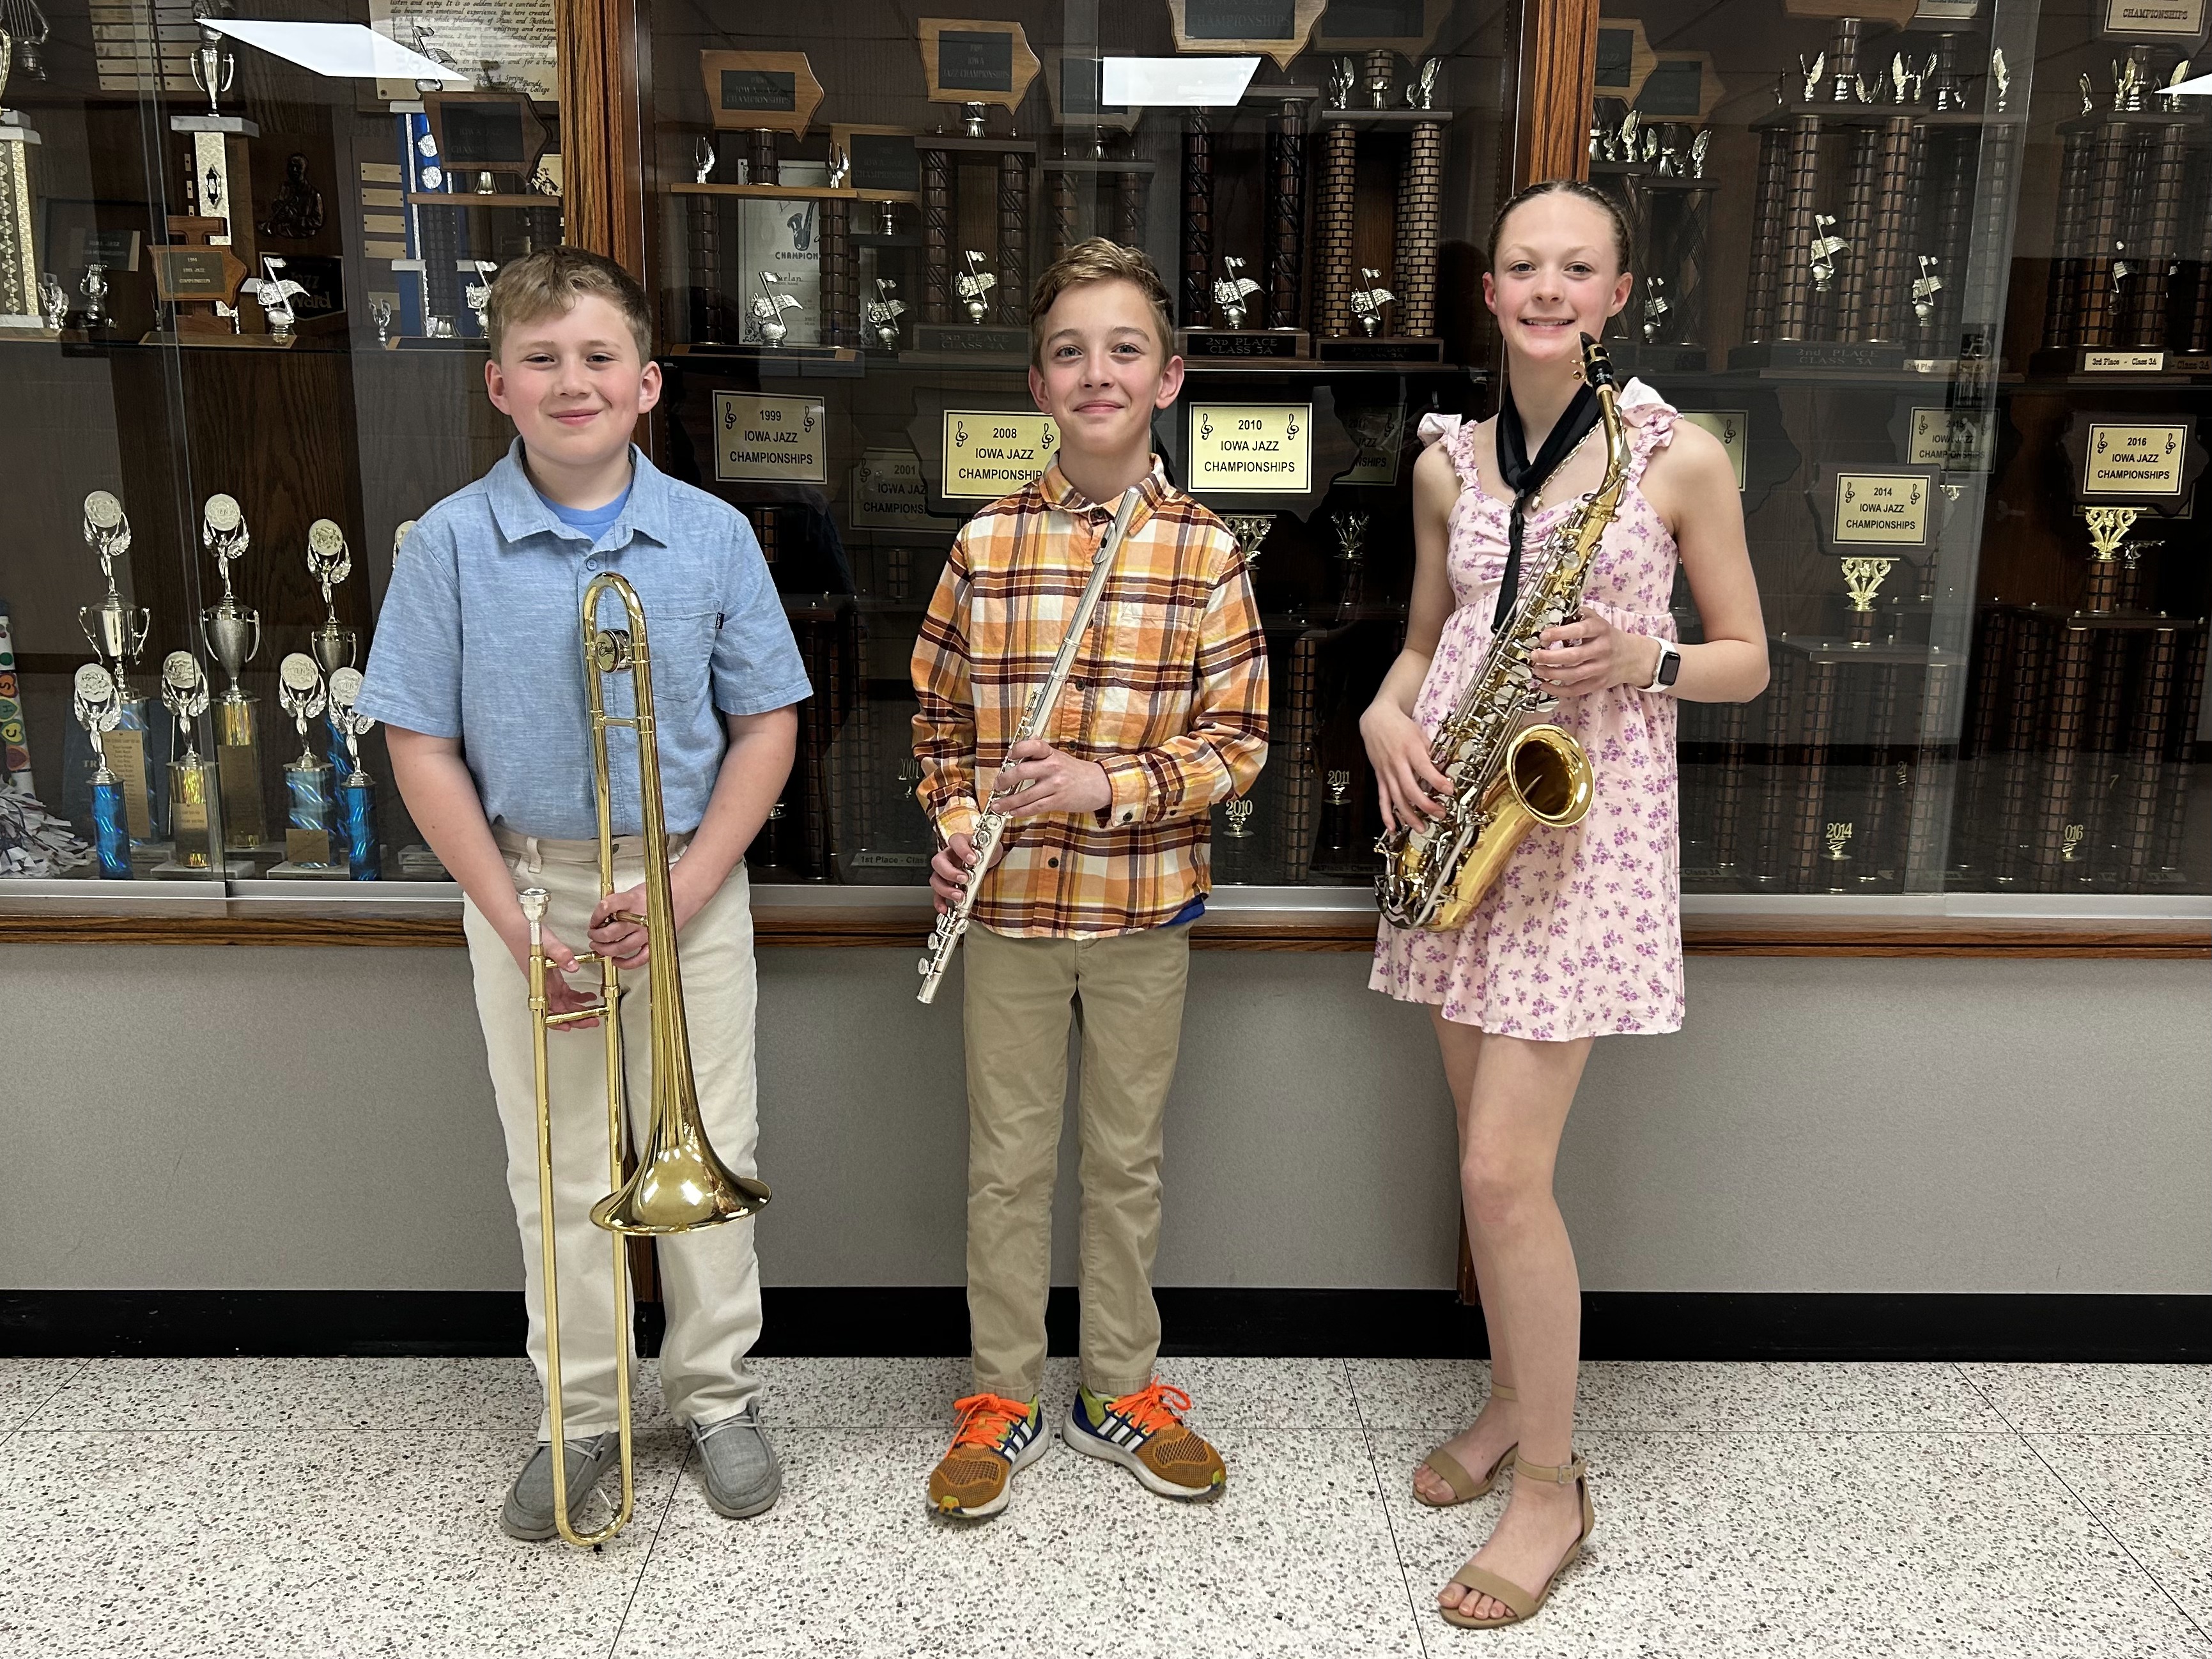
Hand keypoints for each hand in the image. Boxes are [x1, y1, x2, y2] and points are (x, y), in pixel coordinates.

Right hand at [504, 921, 604, 1030]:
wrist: (516, 926)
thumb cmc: (526, 935)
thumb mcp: (547, 944)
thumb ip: (560, 955)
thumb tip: (573, 967)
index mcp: (539, 982)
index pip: (549, 1008)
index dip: (558, 1021)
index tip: (570, 1026)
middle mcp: (542, 985)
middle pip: (559, 1009)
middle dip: (576, 1017)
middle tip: (593, 1020)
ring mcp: (546, 981)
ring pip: (563, 1002)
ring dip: (578, 1008)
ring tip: (594, 1011)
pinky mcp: (550, 975)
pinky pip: (564, 991)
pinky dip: (576, 996)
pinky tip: (587, 996)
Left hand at [588, 869, 706, 970]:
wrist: (682, 895)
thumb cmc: (658, 893)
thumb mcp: (634, 891)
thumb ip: (617, 902)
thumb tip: (601, 914)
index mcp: (633, 901)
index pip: (606, 907)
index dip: (595, 916)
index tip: (593, 920)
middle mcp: (639, 918)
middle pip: (610, 932)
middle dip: (596, 936)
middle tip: (593, 935)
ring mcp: (647, 933)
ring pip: (620, 948)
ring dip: (605, 949)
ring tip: (599, 947)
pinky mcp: (655, 943)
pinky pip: (638, 959)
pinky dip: (624, 963)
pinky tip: (616, 960)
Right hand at [929, 830, 1006, 912]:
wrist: (990, 864)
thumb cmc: (988, 854)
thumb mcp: (993, 849)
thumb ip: (990, 851)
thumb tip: (988, 856)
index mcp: (960, 844)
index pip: (955, 841)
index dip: (962, 850)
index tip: (973, 859)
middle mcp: (949, 856)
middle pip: (938, 861)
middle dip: (950, 872)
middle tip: (964, 879)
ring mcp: (945, 871)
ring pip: (935, 879)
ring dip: (945, 889)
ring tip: (959, 896)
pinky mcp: (947, 885)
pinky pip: (937, 894)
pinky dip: (940, 902)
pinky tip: (945, 908)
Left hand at [989, 738, 1111, 818]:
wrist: (1099, 784)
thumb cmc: (1075, 771)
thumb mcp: (1059, 756)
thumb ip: (1040, 753)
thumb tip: (1020, 747)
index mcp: (1052, 753)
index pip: (1033, 745)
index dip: (1017, 749)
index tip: (1008, 756)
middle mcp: (1053, 767)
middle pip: (1022, 771)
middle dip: (1005, 780)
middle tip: (998, 785)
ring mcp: (1056, 785)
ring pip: (1025, 795)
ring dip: (1008, 801)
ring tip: (998, 805)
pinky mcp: (1058, 801)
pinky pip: (1035, 807)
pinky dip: (1021, 811)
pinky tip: (1013, 812)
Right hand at [1360, 699, 1450, 832]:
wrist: (1376, 720)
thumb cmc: (1400, 727)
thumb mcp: (1421, 735)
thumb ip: (1431, 753)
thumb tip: (1444, 770)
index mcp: (1410, 750)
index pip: (1425, 769)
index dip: (1438, 782)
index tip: (1449, 791)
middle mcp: (1398, 763)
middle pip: (1411, 789)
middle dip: (1426, 804)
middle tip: (1440, 813)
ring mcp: (1387, 772)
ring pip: (1397, 798)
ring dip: (1409, 816)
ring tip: (1421, 827)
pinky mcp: (1380, 777)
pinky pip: (1383, 798)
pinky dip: (1386, 814)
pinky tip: (1392, 827)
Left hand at [1530, 611, 1656, 696]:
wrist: (1633, 657)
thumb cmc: (1609, 637)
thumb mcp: (1598, 621)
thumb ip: (1580, 615)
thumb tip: (1557, 612)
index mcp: (1601, 630)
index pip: (1579, 631)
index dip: (1559, 633)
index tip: (1543, 635)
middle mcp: (1602, 649)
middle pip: (1573, 656)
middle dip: (1550, 657)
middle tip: (1534, 655)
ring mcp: (1600, 668)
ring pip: (1573, 675)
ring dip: (1551, 673)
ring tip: (1537, 669)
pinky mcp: (1598, 683)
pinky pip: (1576, 690)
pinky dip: (1558, 690)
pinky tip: (1545, 685)